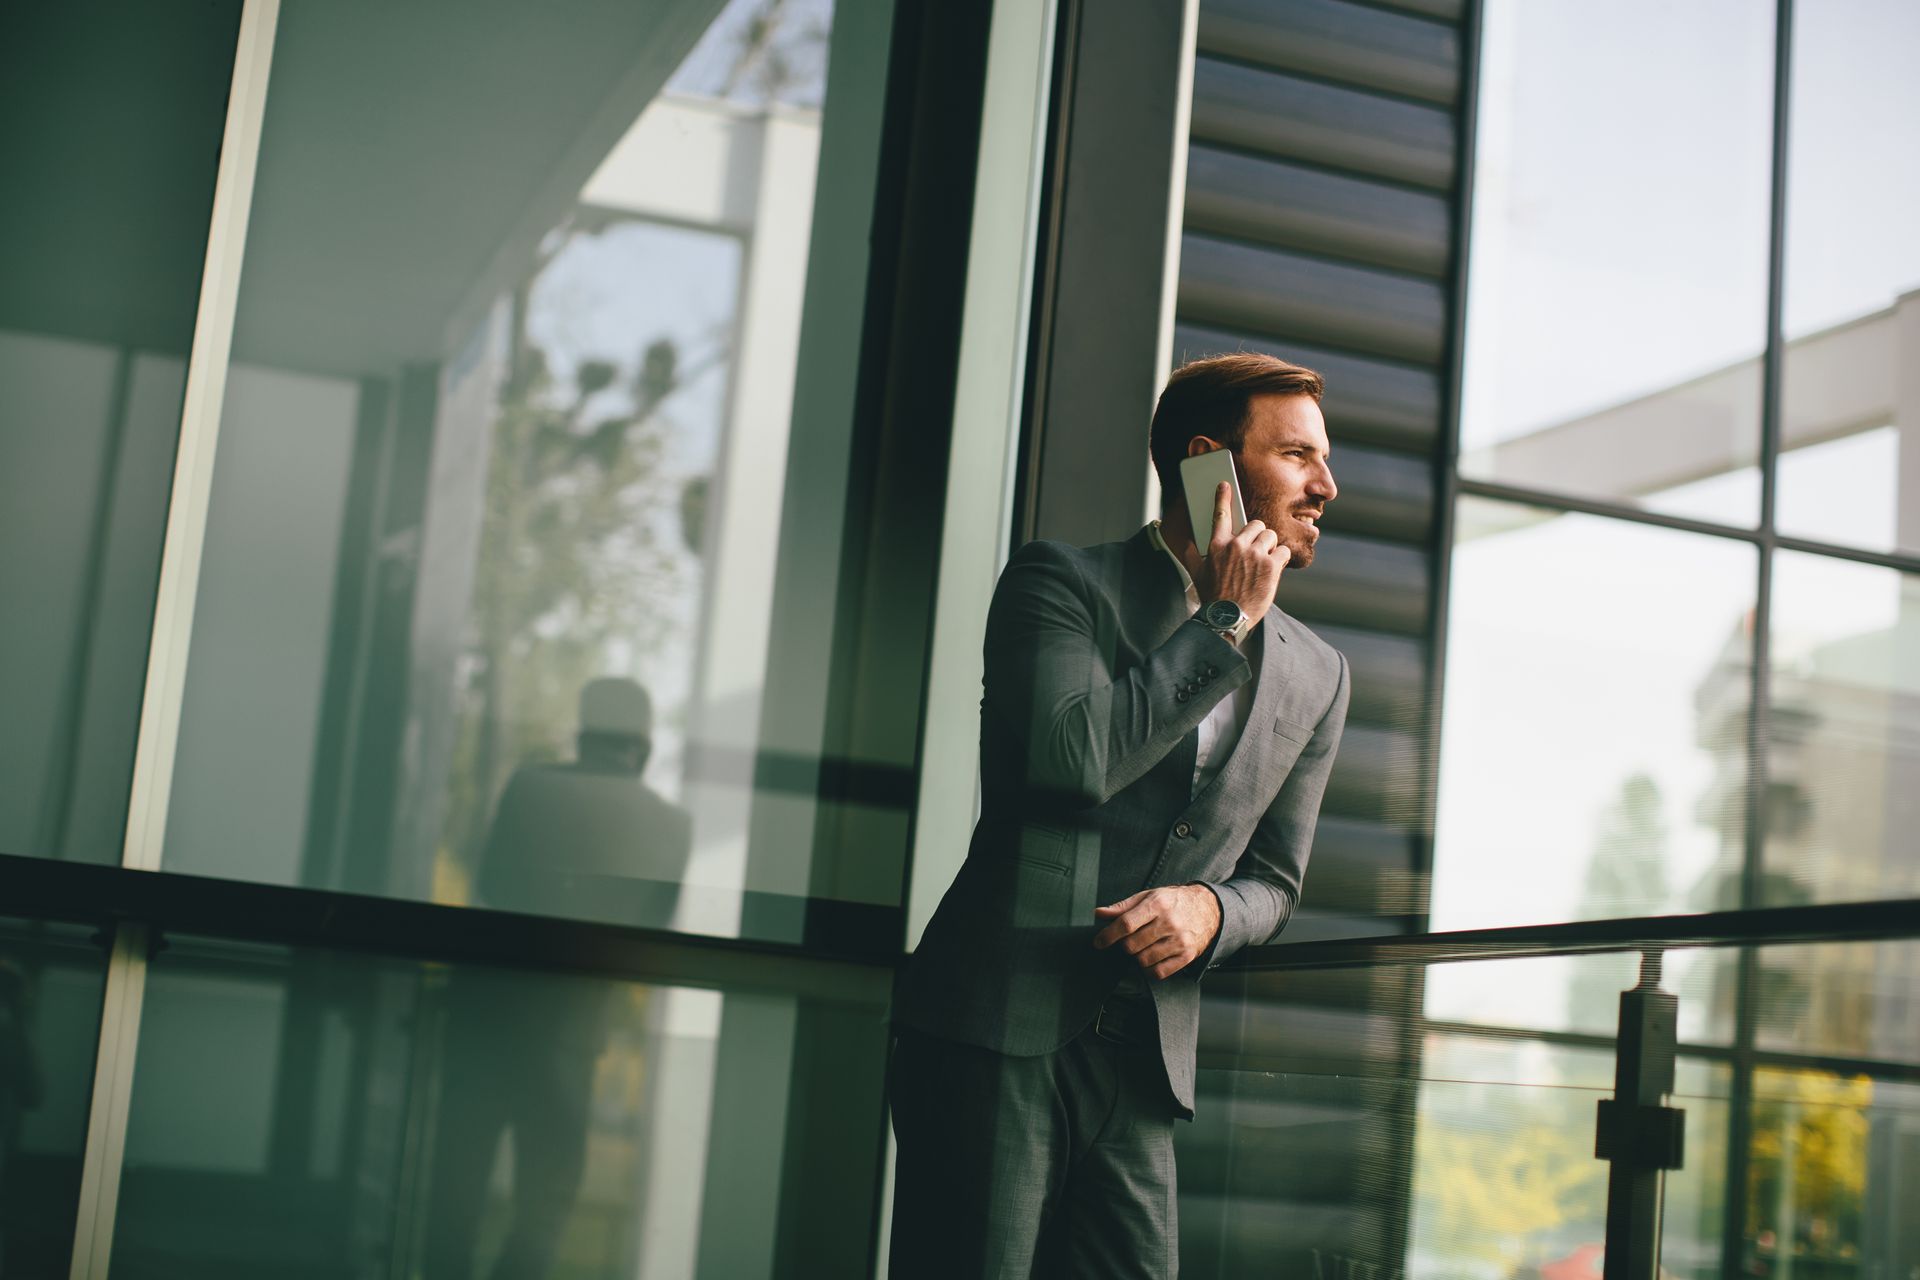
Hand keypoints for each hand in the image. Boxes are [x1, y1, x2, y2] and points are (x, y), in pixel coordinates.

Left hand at [1092, 884, 1220, 979]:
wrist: (1209, 908)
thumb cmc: (1174, 902)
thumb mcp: (1148, 896)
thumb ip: (1122, 907)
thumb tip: (1099, 913)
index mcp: (1157, 904)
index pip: (1126, 924)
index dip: (1108, 935)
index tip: (1099, 942)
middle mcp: (1169, 923)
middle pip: (1132, 945)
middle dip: (1125, 945)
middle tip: (1131, 939)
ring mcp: (1179, 941)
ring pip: (1143, 960)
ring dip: (1138, 956)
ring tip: (1144, 946)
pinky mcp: (1187, 956)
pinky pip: (1159, 972)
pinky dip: (1150, 968)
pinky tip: (1152, 958)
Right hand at [1190, 481, 1287, 630]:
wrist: (1228, 618)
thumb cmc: (1213, 597)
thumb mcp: (1197, 574)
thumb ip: (1192, 554)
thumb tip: (1187, 542)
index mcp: (1216, 546)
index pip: (1220, 515)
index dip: (1222, 497)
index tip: (1225, 485)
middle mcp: (1236, 546)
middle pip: (1255, 524)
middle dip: (1258, 536)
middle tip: (1255, 552)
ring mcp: (1255, 555)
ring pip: (1270, 536)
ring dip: (1269, 547)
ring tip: (1263, 563)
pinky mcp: (1271, 566)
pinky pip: (1282, 551)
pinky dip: (1280, 560)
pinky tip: (1272, 570)